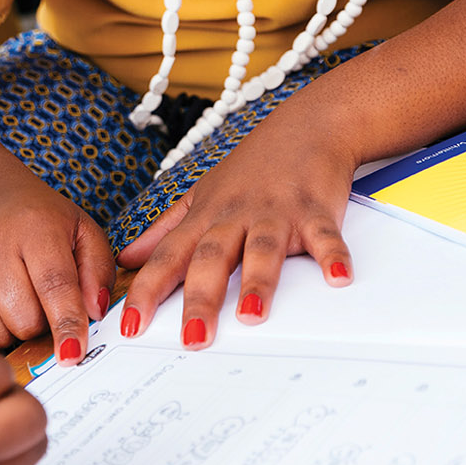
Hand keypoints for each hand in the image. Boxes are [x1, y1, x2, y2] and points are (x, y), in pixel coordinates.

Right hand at [0, 176, 113, 356]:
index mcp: (35, 228)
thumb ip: (98, 271)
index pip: (54, 285)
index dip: (67, 324)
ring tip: (21, 302)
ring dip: (16, 331)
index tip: (75, 355)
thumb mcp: (82, 230)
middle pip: (25, 320)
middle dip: (44, 324)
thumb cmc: (39, 218)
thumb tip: (96, 314)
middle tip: (45, 303)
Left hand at [116, 97, 357, 348]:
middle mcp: (236, 216)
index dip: (147, 291)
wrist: (307, 126)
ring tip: (251, 318)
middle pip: (212, 258)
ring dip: (257, 282)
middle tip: (193, 338)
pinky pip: (324, 235)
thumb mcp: (201, 195)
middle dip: (200, 298)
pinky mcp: (315, 210)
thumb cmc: (252, 169)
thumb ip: (165, 230)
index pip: (168, 257)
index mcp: (206, 218)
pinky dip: (332, 255)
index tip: (127, 326)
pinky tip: (338, 279)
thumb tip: (128, 258)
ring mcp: (275, 213)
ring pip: (262, 249)